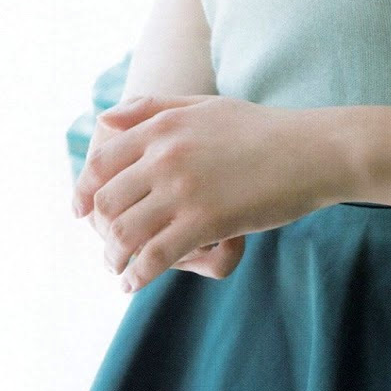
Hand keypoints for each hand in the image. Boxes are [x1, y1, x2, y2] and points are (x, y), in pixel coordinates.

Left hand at [71, 93, 327, 292]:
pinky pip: (155, 256)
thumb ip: (151, 109)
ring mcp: (183, 189)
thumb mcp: (202, 106)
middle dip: (99, 230)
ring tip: (117, 271)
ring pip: (124, 231)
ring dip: (113, 258)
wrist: (311, 150)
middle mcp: (165, 155)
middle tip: (106, 250)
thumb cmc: (260, 129)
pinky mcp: (205, 221)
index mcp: (162, 127)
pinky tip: (134, 284)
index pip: (102, 161)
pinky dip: (137, 274)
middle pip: (106, 200)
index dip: (83, 190)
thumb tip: (103, 119)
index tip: (79, 212)